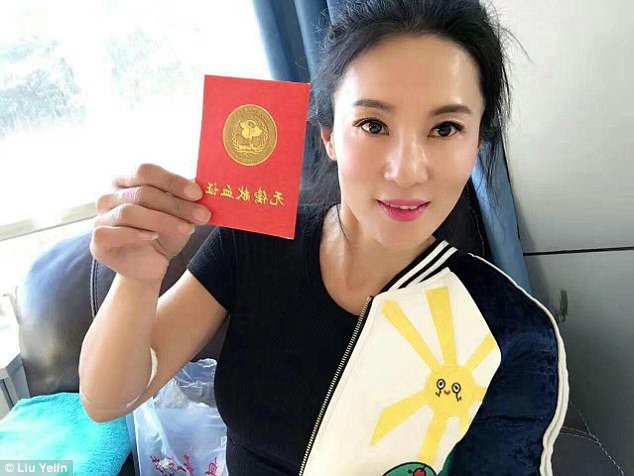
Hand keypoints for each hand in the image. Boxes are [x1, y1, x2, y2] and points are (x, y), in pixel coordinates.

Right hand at [91, 163, 211, 283]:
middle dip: (176, 205)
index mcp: (126, 181)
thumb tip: (201, 184)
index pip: (146, 172)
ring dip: (163, 220)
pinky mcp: (98, 241)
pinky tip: (153, 237)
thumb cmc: (164, 233)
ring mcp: (101, 217)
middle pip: (142, 193)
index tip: (198, 194)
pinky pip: (112, 233)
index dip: (172, 181)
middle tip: (202, 215)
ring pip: (130, 212)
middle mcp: (109, 196)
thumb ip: (185, 198)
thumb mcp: (179, 213)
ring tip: (188, 229)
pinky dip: (135, 234)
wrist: (150, 266)